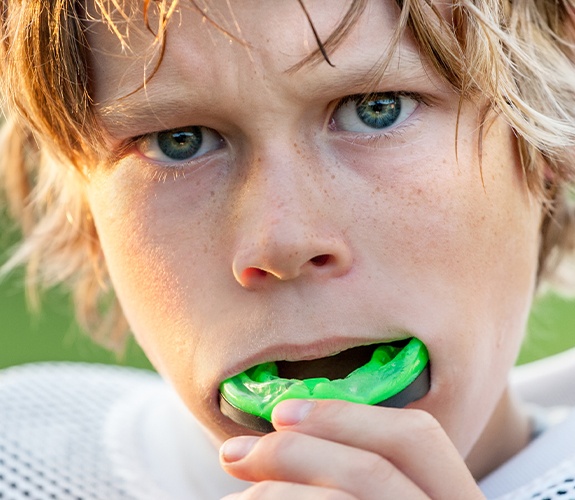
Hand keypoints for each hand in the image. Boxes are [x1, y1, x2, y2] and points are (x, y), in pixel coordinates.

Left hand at [219, 399, 484, 498]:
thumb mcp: (380, 492)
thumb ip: (356, 473)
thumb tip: (287, 430)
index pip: (417, 438)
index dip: (346, 416)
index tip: (281, 413)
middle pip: (372, 469)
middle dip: (293, 451)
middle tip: (234, 454)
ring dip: (274, 491)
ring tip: (237, 498)